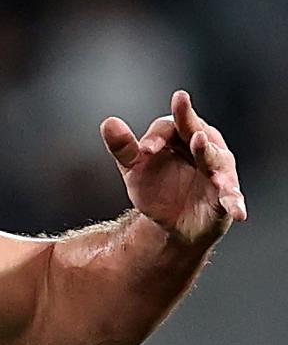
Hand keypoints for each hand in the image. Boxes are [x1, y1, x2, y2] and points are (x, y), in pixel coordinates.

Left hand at [100, 90, 247, 244]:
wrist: (171, 221)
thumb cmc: (154, 187)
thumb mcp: (134, 168)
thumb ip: (123, 147)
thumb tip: (108, 122)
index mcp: (177, 134)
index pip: (169, 127)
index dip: (157, 137)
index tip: (145, 151)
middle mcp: (202, 145)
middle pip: (198, 134)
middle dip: (196, 134)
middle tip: (195, 136)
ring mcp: (217, 169)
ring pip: (217, 162)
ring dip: (215, 164)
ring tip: (214, 170)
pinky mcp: (226, 193)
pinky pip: (231, 197)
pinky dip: (234, 202)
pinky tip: (237, 212)